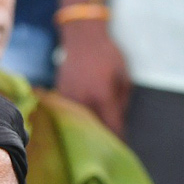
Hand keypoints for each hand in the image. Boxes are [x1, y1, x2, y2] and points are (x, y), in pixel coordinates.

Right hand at [56, 21, 131, 135]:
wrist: (82, 38)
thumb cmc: (107, 55)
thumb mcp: (123, 76)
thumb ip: (122, 100)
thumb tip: (118, 118)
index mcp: (102, 96)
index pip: (111, 126)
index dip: (117, 137)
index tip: (118, 146)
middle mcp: (83, 100)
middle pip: (93, 128)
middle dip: (100, 136)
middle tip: (105, 142)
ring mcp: (68, 97)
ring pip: (78, 122)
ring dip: (85, 127)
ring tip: (90, 132)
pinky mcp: (59, 93)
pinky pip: (68, 112)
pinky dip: (74, 116)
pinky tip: (78, 117)